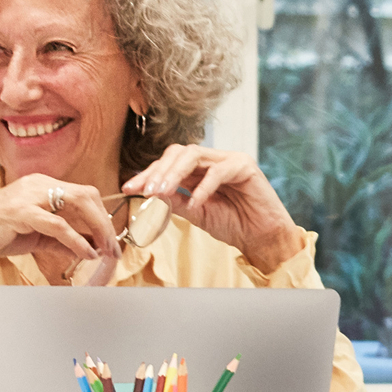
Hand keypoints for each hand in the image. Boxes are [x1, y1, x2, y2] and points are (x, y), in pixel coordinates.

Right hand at [0, 173, 121, 284]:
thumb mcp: (34, 236)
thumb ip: (61, 240)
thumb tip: (88, 249)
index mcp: (41, 185)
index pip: (83, 193)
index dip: (101, 215)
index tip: (110, 239)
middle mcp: (38, 184)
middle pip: (86, 194)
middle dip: (105, 222)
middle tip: (113, 248)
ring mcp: (29, 195)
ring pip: (77, 203)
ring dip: (97, 229)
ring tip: (105, 251)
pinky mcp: (20, 212)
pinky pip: (58, 224)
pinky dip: (76, 239)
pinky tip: (85, 253)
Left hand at [121, 143, 304, 271]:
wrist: (262, 239)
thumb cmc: (233, 225)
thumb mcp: (196, 213)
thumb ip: (175, 200)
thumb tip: (149, 193)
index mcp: (200, 169)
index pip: (169, 163)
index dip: (148, 174)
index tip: (130, 188)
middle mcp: (213, 159)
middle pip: (178, 153)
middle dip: (158, 171)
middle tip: (144, 190)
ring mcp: (229, 159)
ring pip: (194, 155)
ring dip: (174, 173)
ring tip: (161, 192)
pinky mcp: (245, 167)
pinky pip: (218, 171)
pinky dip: (203, 187)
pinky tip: (195, 203)